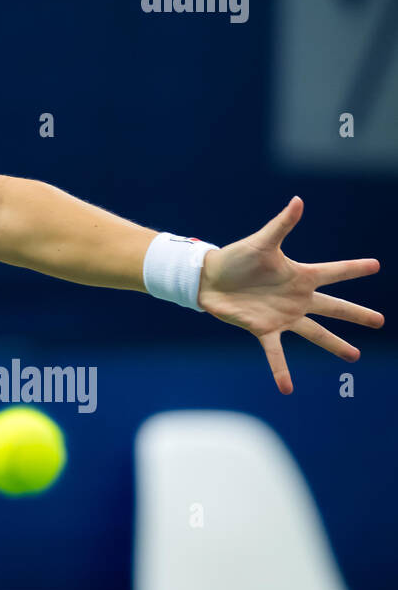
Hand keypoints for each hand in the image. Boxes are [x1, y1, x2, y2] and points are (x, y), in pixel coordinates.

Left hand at [197, 196, 383, 394]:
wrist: (209, 278)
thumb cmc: (236, 258)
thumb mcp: (262, 242)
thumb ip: (282, 225)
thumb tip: (298, 201)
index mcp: (299, 276)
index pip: (334, 272)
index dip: (354, 268)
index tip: (376, 264)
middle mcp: (297, 298)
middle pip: (334, 307)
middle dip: (357, 315)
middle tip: (381, 321)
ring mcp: (283, 316)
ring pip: (315, 333)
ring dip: (334, 345)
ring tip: (354, 356)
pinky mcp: (264, 329)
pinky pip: (276, 353)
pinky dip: (281, 370)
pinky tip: (287, 388)